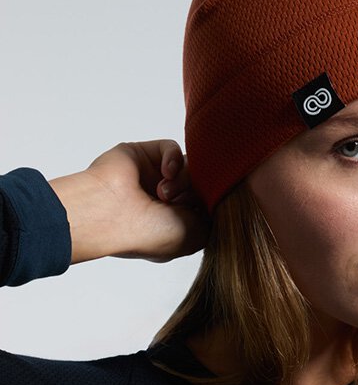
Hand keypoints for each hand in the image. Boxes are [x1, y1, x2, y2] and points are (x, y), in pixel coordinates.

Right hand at [49, 139, 210, 265]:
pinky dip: (174, 159)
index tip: (206, 212)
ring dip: (184, 179)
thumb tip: (220, 199)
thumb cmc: (149, 233)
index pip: (207, 204)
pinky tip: (166, 174)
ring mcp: (154, 177)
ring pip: (189, 166)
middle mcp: (166, 200)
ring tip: (165, 194)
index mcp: (175, 222)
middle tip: (180, 204)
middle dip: (197, 193)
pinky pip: (172, 148)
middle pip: (202, 183)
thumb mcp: (196, 236)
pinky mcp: (144, 154)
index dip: (211, 205)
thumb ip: (214, 218)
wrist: (110, 215)